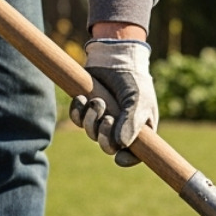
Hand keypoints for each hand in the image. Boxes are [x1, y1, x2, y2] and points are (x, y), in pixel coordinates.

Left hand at [70, 38, 158, 167]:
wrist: (116, 56)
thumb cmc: (134, 80)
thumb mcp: (139, 101)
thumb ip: (131, 124)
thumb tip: (121, 146)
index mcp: (139, 131)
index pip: (134, 154)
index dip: (127, 159)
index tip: (120, 158)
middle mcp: (120, 128)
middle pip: (108, 146)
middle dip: (104, 135)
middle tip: (106, 118)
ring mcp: (102, 118)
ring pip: (91, 133)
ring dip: (91, 119)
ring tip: (97, 101)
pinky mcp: (87, 108)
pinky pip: (77, 119)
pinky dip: (77, 111)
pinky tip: (82, 98)